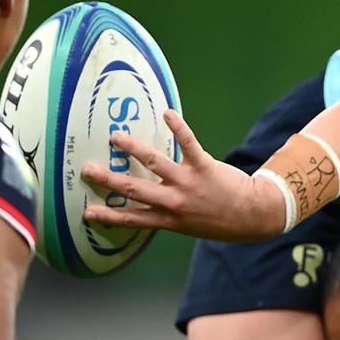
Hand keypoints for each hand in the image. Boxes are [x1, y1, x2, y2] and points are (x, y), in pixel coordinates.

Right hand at [82, 109, 282, 241]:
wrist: (252, 215)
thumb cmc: (219, 221)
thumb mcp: (189, 226)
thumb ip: (167, 216)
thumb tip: (146, 207)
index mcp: (169, 219)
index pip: (133, 218)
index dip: (109, 216)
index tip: (87, 212)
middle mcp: (174, 202)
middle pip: (135, 189)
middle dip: (109, 180)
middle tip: (87, 169)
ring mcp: (188, 183)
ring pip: (155, 163)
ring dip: (134, 148)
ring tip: (116, 137)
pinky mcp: (204, 166)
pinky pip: (188, 143)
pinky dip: (178, 126)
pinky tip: (167, 112)